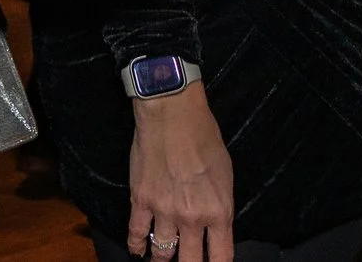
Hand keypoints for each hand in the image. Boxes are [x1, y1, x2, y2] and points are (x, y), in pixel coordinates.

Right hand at [126, 85, 233, 261]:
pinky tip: (138, 250)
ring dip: (163, 257)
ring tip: (164, 258)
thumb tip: (213, 223)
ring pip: (162, 253)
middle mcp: (192, 219)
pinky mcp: (141, 202)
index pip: (221, 257)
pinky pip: (136, 234)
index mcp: (218, 211)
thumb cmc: (205, 136)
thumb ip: (219, 204)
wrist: (173, 114)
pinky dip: (136, 245)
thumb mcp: (225, 174)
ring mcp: (164, 213)